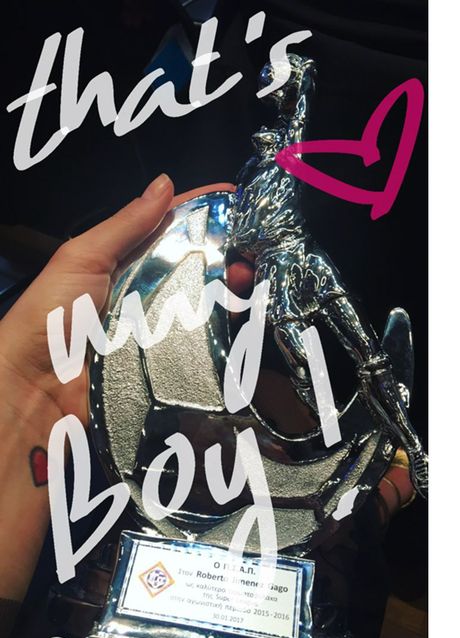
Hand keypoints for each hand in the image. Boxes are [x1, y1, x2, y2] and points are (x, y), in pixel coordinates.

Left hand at [0, 176, 235, 425]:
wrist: (35, 386)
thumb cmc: (52, 313)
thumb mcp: (83, 257)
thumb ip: (124, 225)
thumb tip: (165, 184)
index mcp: (126, 261)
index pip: (170, 228)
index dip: (202, 212)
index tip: (236, 198)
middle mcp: (146, 291)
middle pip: (195, 265)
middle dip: (227, 251)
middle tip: (255, 244)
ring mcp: (159, 328)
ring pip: (204, 303)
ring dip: (230, 288)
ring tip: (252, 277)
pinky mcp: (166, 363)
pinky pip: (201, 344)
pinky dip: (223, 331)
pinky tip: (242, 317)